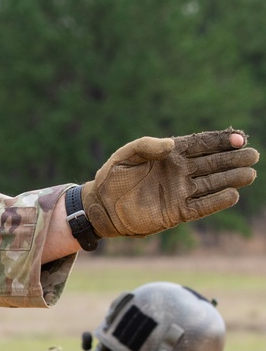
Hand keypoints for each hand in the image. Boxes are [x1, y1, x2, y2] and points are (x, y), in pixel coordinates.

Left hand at [81, 129, 257, 237]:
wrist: (100, 207)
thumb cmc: (111, 178)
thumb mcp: (124, 156)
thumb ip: (146, 146)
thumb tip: (171, 144)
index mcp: (170, 155)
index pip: (201, 145)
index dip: (221, 141)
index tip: (240, 138)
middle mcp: (180, 172)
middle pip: (213, 163)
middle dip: (233, 158)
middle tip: (253, 155)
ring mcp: (180, 192)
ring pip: (212, 184)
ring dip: (231, 179)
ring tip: (249, 174)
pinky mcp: (177, 212)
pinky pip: (201, 207)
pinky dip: (216, 202)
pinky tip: (232, 195)